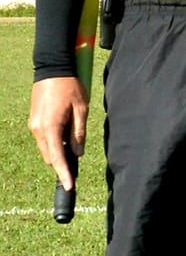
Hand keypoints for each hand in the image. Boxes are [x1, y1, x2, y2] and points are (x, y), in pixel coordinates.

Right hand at [29, 76, 88, 190]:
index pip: (57, 157)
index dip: (64, 173)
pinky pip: (45, 138)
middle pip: (49, 156)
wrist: (52, 69)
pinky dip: (54, 142)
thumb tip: (78, 153)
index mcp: (50, 127)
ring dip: (58, 152)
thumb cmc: (70, 87)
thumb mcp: (81, 110)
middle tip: (75, 171)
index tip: (69, 186)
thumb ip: (79, 133)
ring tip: (73, 148)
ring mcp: (34, 125)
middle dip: (61, 164)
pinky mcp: (35, 121)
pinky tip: (66, 136)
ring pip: (46, 148)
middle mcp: (38, 129)